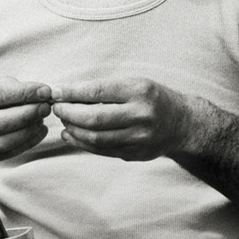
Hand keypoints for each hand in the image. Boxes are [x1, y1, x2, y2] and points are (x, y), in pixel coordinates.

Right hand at [0, 77, 53, 162]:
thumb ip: (14, 88)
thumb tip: (42, 93)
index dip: (24, 93)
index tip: (44, 91)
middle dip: (28, 114)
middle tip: (45, 107)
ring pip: (3, 142)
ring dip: (29, 130)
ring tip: (41, 117)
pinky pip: (7, 153)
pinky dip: (28, 141)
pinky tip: (38, 129)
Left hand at [49, 78, 192, 161]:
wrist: (182, 123)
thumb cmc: (153, 99)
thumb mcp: (135, 84)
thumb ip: (104, 90)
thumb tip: (65, 95)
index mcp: (140, 92)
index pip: (97, 92)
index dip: (71, 93)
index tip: (55, 93)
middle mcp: (141, 115)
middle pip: (93, 118)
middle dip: (68, 113)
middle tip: (57, 109)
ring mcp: (139, 137)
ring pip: (94, 137)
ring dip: (72, 129)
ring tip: (64, 122)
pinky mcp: (136, 153)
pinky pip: (101, 150)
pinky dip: (81, 143)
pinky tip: (72, 134)